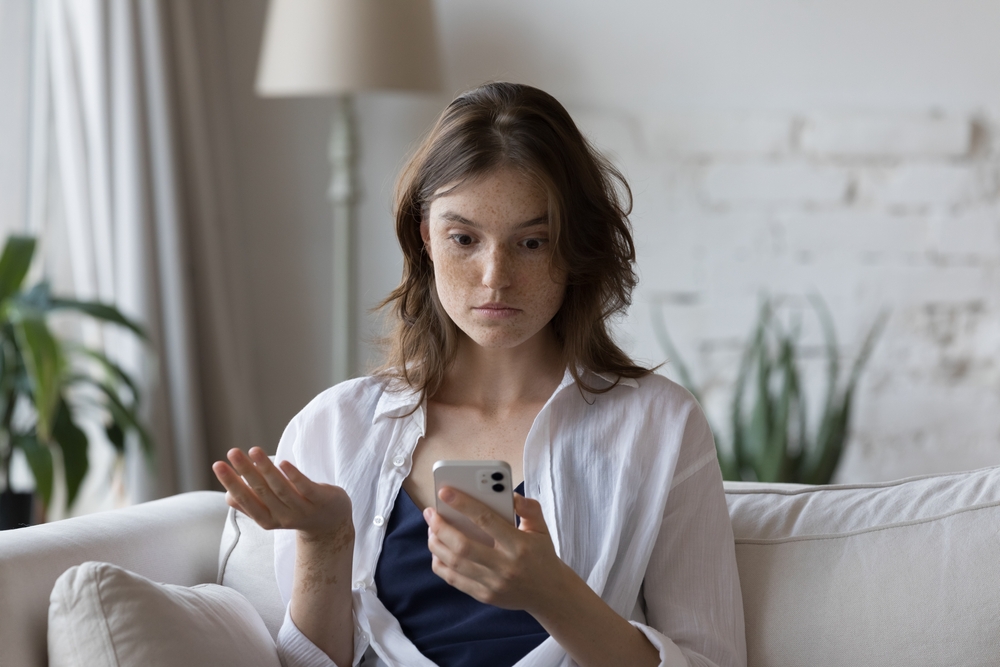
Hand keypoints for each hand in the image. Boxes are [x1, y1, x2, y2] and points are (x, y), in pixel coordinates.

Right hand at [212, 447, 352, 540]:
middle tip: (232, 452)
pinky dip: (294, 476)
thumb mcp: (272, 512)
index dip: (231, 483)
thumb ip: (252, 504)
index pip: (244, 500)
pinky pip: (306, 487)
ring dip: (266, 469)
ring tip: (253, 450)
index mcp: (267, 519)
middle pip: (261, 491)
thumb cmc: (295, 511)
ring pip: (281, 488)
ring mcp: (303, 509)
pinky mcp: (321, 499)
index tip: (218, 464)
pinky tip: (283, 462)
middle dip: (245, 471)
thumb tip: (227, 495)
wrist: (331, 524)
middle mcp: (283, 516)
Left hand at [423, 488, 571, 613]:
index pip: (486, 520)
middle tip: (430, 512)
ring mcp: (493, 584)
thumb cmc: (541, 554)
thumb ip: (529, 507)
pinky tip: (437, 550)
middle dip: (441, 526)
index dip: (462, 504)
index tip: (444, 491)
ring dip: (436, 544)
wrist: (550, 593)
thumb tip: (510, 494)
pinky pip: (454, 580)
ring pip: (455, 563)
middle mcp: (505, 566)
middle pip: (463, 545)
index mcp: (519, 544)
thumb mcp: (541, 528)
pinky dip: (440, 564)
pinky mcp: (485, 596)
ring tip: (431, 529)